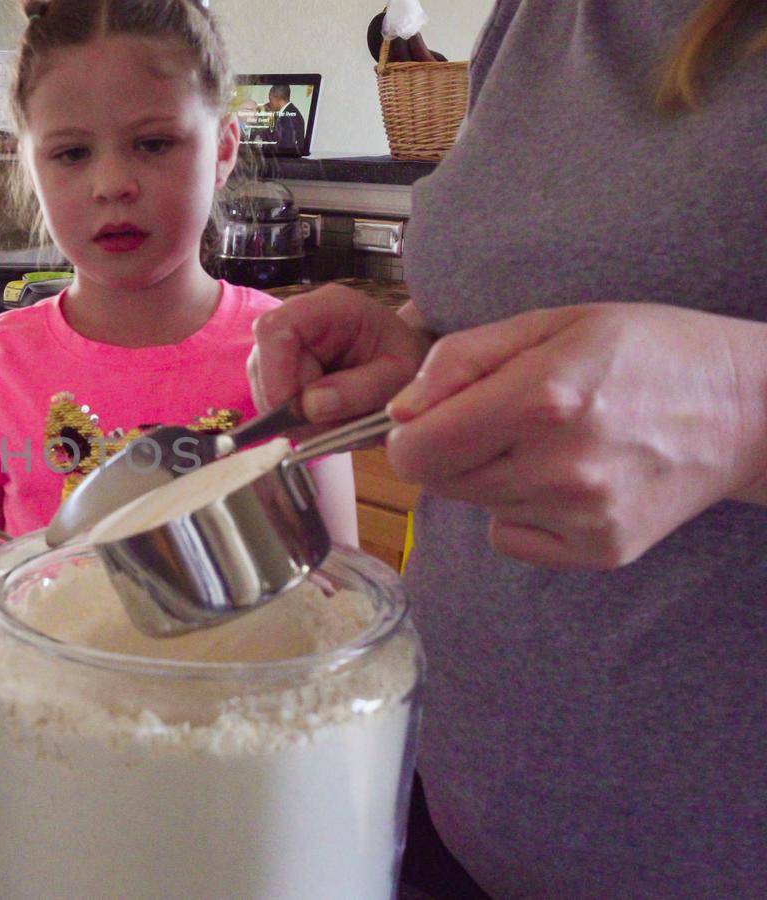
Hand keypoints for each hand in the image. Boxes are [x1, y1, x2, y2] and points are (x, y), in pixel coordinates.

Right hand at [247, 283, 430, 422]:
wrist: (410, 367)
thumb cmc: (410, 363)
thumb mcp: (400, 377)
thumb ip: (360, 390)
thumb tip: (309, 407)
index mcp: (329, 306)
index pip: (275, 329)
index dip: (275, 373)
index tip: (298, 413)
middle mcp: (295, 320)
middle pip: (263, 365)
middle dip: (293, 406)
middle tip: (337, 426)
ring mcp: (281, 347)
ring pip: (264, 389)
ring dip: (298, 419)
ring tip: (341, 420)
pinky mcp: (276, 371)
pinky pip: (271, 404)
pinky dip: (298, 422)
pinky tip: (329, 419)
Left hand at [386, 303, 766, 568]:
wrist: (748, 409)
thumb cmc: (647, 352)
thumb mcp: (552, 323)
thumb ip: (462, 359)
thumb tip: (401, 409)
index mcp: (541, 398)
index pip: (415, 451)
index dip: (411, 432)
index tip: (435, 415)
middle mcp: (559, 466)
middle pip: (439, 481)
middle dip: (453, 449)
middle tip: (506, 420)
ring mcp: (583, 515)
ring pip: (477, 506)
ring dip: (492, 477)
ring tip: (551, 443)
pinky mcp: (601, 550)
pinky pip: (514, 538)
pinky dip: (525, 512)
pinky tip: (571, 478)